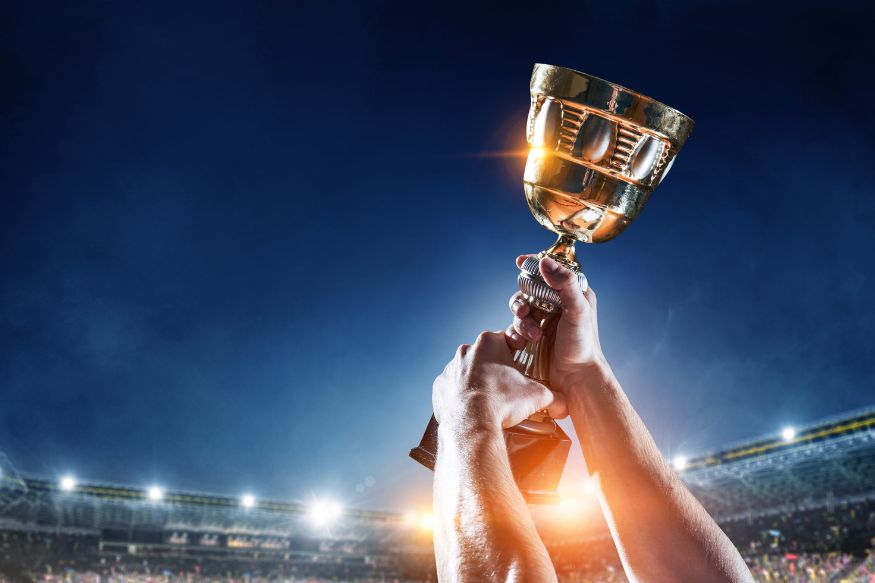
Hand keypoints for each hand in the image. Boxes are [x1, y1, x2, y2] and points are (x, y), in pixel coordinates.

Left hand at [433, 331, 566, 432]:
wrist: (472, 424)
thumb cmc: (503, 402)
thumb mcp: (537, 396)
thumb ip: (554, 396)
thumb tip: (565, 405)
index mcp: (489, 342)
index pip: (506, 342)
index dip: (515, 356)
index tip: (519, 370)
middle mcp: (466, 350)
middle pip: (485, 357)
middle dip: (495, 370)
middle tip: (506, 389)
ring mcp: (450, 368)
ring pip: (467, 372)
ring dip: (477, 383)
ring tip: (489, 402)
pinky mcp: (439, 387)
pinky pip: (452, 389)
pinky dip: (461, 398)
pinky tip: (472, 409)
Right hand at [506, 255, 606, 394]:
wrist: (576, 378)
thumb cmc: (584, 344)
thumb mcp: (577, 310)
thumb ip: (564, 283)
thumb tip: (544, 262)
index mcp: (572, 293)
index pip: (551, 271)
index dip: (534, 265)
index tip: (520, 261)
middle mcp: (556, 304)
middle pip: (528, 290)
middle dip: (522, 300)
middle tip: (523, 312)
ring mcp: (543, 320)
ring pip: (520, 309)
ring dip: (522, 321)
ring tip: (534, 335)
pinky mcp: (532, 335)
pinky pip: (515, 327)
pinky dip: (516, 333)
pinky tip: (522, 343)